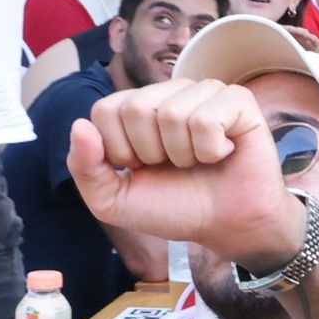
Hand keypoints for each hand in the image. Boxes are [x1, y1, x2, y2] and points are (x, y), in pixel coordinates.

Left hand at [71, 79, 308, 269]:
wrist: (226, 226)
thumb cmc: (174, 207)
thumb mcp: (114, 200)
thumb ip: (86, 168)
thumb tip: (79, 125)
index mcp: (138, 108)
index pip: (105, 110)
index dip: (120, 150)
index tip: (143, 168)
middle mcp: (171, 93)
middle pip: (136, 108)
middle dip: (151, 152)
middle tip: (174, 165)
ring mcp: (206, 92)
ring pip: (172, 114)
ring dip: (184, 154)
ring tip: (199, 161)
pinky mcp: (238, 101)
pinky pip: (207, 118)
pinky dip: (211, 150)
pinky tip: (222, 153)